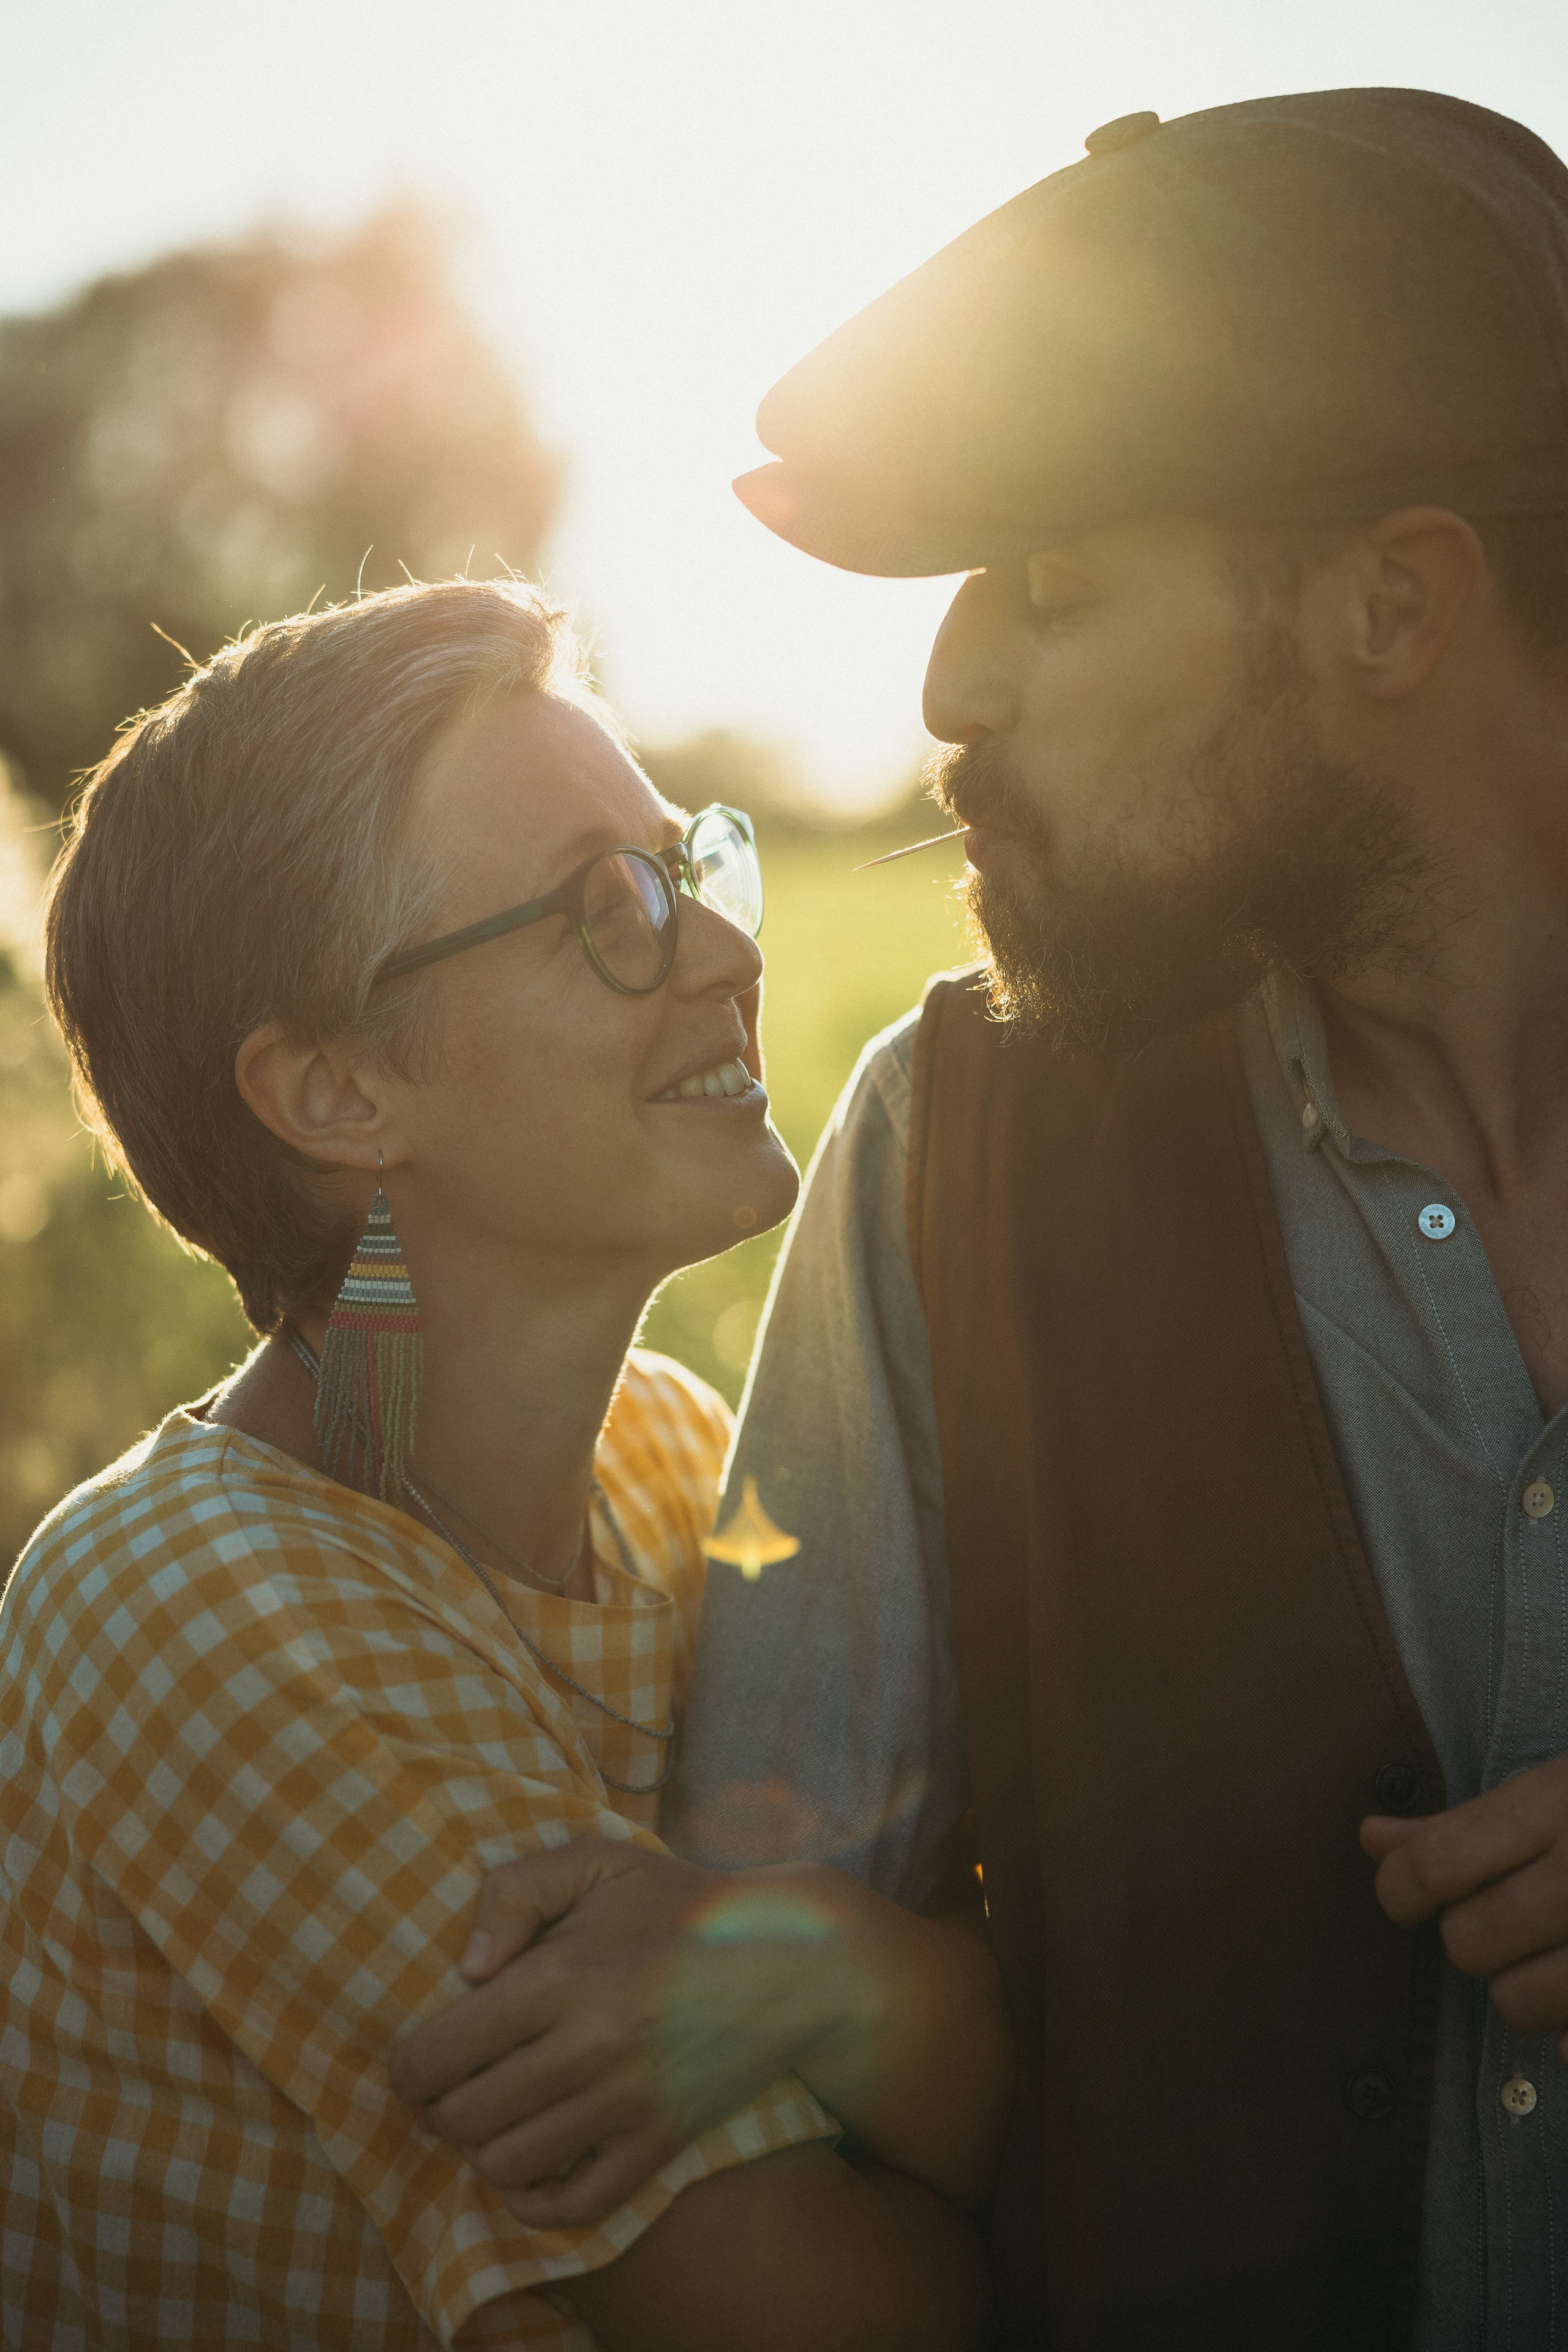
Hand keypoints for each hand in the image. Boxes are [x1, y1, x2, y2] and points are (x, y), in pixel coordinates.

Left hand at [388, 1839, 876, 2228]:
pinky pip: (573, 2206)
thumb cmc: (678, 1904)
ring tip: (495, 2113)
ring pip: (506, 2165)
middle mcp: (589, 2049)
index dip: (408, 2064)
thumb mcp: (596, 1861)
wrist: (788, 1958)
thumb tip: (466, 1967)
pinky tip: (531, 2162)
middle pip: (462, 2116)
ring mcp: (627, 2105)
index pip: (439, 2053)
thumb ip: (515, 1891)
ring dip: (483, 2145)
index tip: (418, 2056)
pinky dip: (534, 2197)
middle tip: (455, 2082)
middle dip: (440, 2104)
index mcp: (563, 1978)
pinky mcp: (660, 2144)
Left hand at [1362, 1753, 1567, 2057]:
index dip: (1401, 1888)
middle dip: (1475, 1935)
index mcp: (1561, 1804)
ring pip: (1517, 2005)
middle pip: (1467, 1945)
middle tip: (1513, 1914)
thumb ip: (1460, 1824)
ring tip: (1561, 1950)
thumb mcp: (1555, 1790)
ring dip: (1526, 1987)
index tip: (1407, 1896)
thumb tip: (1371, 1838)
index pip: (1434, 1865)